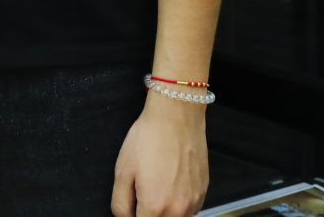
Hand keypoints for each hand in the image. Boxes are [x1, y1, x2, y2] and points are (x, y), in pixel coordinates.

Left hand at [111, 93, 207, 216]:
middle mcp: (178, 210)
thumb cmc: (149, 138)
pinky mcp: (203, 193)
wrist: (177, 116)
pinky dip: (178, 205)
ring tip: (158, 185)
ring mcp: (193, 203)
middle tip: (143, 192)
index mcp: (155, 207)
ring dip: (164, 211)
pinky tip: (171, 183)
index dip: (133, 215)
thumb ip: (120, 204)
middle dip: (148, 213)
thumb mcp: (122, 171)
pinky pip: (188, 210)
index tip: (133, 205)